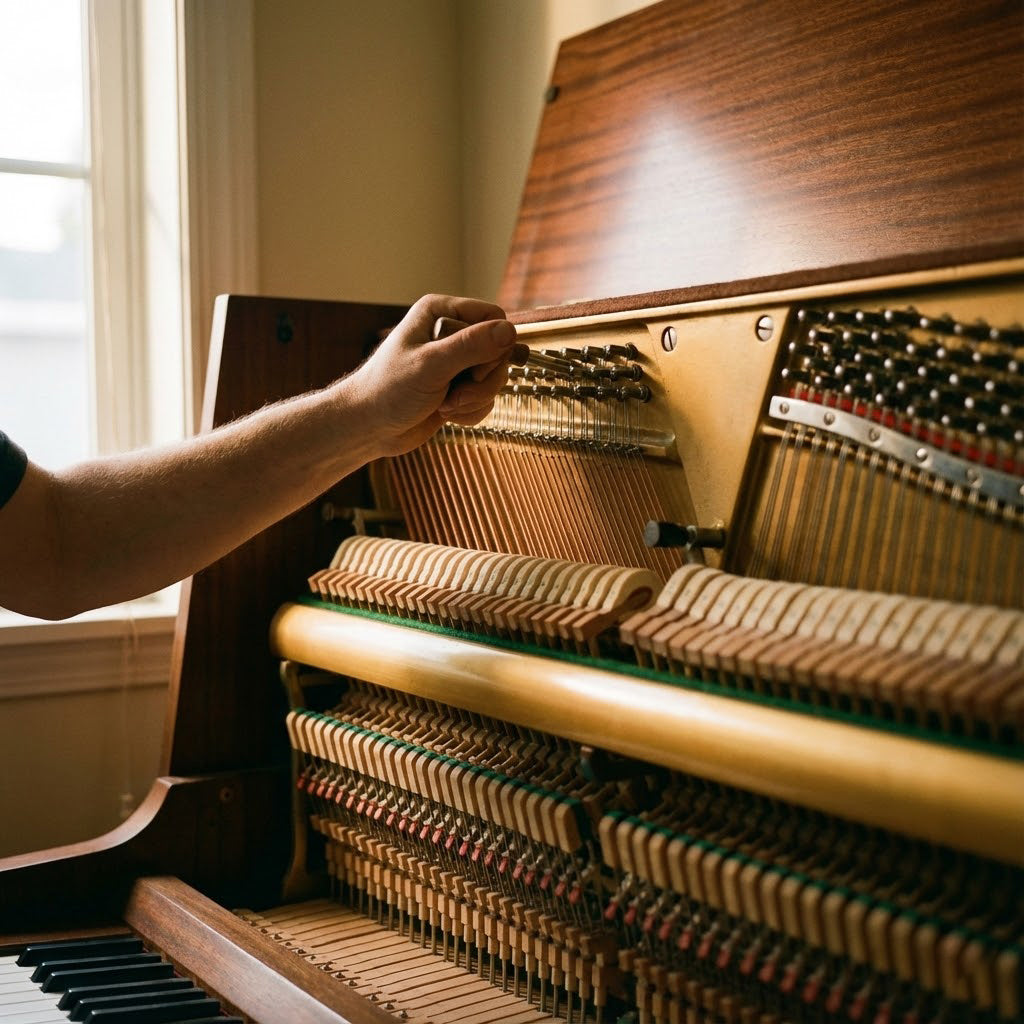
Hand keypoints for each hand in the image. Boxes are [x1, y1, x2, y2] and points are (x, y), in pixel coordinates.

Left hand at [344, 294, 526, 455]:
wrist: (369, 427)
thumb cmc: (387, 390)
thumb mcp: (431, 365)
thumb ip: (471, 346)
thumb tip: (509, 331)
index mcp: (440, 312)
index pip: (493, 318)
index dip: (494, 345)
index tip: (474, 369)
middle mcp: (450, 333)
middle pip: (499, 351)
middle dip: (482, 380)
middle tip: (455, 394)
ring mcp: (456, 362)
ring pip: (495, 378)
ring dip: (475, 399)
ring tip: (446, 406)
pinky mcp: (458, 387)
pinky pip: (486, 398)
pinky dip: (471, 411)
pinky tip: (446, 414)